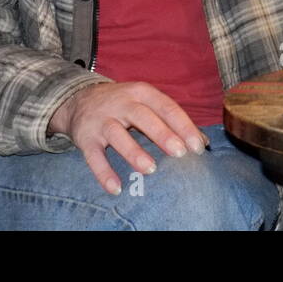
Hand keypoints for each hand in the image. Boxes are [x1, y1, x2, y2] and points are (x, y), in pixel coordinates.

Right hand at [50, 81, 208, 195]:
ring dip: (134, 152)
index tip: (198, 146)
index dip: (183, 126)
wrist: (79, 99)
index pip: (166, 107)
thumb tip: (203, 142)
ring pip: (117, 135)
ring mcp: (102, 120)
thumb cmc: (124, 105)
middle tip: (179, 153)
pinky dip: (104, 173)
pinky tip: (116, 188)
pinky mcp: (85, 138)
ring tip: (151, 169)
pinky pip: (94, 157)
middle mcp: (121, 103)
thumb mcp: (146, 102)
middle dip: (162, 135)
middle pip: (143, 117)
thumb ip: (172, 120)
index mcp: (142, 93)